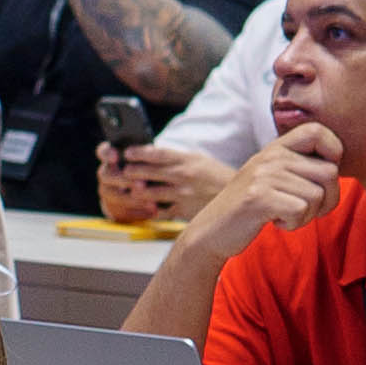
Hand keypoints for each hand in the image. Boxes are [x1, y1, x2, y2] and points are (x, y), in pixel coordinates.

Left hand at [99, 140, 230, 223]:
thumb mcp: (199, 161)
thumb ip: (177, 159)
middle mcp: (184, 176)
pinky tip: (145, 208)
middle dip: (131, 172)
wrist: (242, 197)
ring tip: (131, 190)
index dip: (138, 152)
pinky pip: (160, 212)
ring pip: (149, 193)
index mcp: (187, 160)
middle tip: (123, 172)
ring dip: (136, 192)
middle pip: (148, 172)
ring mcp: (183, 195)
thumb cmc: (216, 177)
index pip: (157, 153)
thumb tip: (152, 154)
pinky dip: (150, 210)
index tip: (127, 152)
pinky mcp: (184, 211)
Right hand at [189, 124, 343, 260]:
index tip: (321, 177)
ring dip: (308, 216)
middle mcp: (270, 156)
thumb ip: (298, 167)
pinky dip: (294, 224)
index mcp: (276, 148)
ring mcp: (263, 176)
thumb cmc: (251, 208)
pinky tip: (275, 221)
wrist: (211, 231)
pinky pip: (300, 210)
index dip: (333, 151)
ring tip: (284, 215)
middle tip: (304, 209)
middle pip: (330, 172)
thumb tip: (336, 167)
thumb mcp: (272, 177)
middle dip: (327, 200)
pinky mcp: (258, 198)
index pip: (318, 131)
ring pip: (317, 196)